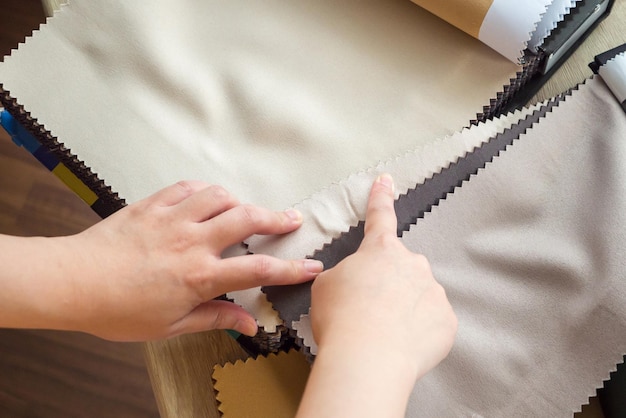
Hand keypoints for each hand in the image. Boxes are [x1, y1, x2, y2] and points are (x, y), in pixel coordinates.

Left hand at [6, 181, 321, 340]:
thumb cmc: (116, 309)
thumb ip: (213, 318)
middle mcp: (192, 241)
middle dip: (277, 218)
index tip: (312, 266)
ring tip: (248, 210)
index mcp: (199, 276)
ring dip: (241, 201)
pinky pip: (188, 187)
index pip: (258, 269)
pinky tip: (210, 197)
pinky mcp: (153, 205)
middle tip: (292, 219)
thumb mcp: (169, 326)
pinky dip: (206, 189)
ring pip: (220, 196)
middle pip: (247, 219)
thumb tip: (248, 323)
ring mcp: (172, 218)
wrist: (72, 282)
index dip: (291, 268)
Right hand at [298, 174, 456, 417]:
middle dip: (388, 283)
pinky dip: (418, 332)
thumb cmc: (341, 318)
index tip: (386, 180)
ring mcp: (433, 291)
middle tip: (368, 310)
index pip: (380, 216)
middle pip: (401, 268)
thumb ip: (343, 276)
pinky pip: (432, 322)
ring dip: (404, 309)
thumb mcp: (325, 287)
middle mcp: (412, 263)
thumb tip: (352, 284)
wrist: (367, 357)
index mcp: (380, 251)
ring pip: (418, 295)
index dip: (381, 197)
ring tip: (382, 333)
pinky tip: (401, 344)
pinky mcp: (447, 320)